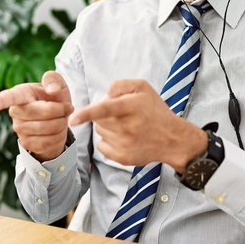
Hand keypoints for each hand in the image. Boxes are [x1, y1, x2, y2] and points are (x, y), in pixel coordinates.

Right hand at [0, 71, 73, 160]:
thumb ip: (54, 80)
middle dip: (61, 111)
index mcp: (20, 93)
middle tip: (66, 107)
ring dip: (62, 124)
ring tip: (60, 119)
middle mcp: (15, 111)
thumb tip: (51, 89)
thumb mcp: (57, 85)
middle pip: (43, 113)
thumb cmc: (54, 98)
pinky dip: (59, 137)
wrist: (57, 120)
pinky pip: (48, 142)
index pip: (8, 97)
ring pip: (48, 129)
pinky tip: (56, 131)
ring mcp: (19, 129)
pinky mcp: (26, 144)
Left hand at [68, 79, 205, 170]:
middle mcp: (126, 127)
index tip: (72, 119)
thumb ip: (119, 86)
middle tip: (121, 114)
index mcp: (130, 107)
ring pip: (100, 132)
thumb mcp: (142, 88)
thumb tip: (103, 97)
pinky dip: (107, 141)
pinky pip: (102, 147)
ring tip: (126, 126)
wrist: (172, 138)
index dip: (86, 114)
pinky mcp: (123, 158)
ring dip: (107, 127)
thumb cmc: (155, 110)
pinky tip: (123, 138)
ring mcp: (124, 145)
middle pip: (98, 120)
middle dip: (105, 115)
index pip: (104, 109)